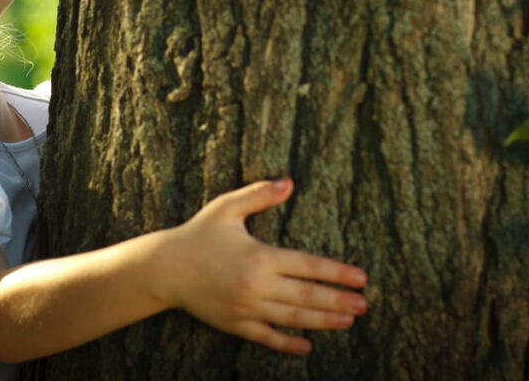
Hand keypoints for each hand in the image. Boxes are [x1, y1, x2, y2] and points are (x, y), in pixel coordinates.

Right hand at [158, 178, 367, 354]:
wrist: (164, 268)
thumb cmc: (197, 234)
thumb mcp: (227, 207)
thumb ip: (259, 194)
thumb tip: (289, 182)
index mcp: (260, 256)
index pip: (308, 265)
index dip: (337, 272)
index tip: (361, 278)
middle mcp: (257, 286)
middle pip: (308, 296)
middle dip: (339, 301)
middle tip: (364, 305)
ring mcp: (247, 309)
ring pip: (294, 319)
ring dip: (324, 321)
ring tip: (348, 321)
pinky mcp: (236, 324)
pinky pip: (268, 338)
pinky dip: (289, 344)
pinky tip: (308, 346)